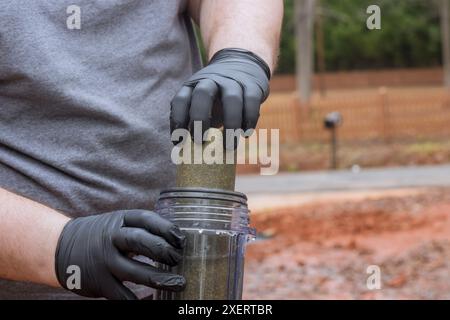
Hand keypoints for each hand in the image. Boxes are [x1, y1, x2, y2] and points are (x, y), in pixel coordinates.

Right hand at [55, 210, 185, 299]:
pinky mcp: (99, 282)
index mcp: (119, 220)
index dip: (166, 228)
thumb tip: (175, 240)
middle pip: (140, 241)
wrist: (60, 247)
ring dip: (160, 278)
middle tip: (179, 258)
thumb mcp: (117, 223)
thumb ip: (140, 229)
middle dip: (163, 250)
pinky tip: (152, 299)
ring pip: (135, 271)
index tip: (181, 239)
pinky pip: (122, 294)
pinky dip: (138, 299)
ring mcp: (104, 261)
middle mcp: (111, 238)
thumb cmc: (100, 235)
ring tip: (179, 283)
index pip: (146, 219)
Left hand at [170, 48, 270, 141]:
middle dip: (200, 120)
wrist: (242, 65)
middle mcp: (211, 80)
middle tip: (201, 142)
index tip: (179, 142)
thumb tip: (185, 153)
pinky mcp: (252, 86)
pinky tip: (246, 134)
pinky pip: (251, 102)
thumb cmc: (216, 96)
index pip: (181, 100)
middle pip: (202, 95)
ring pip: (232, 99)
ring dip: (231, 125)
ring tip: (229, 146)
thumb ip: (193, 121)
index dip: (177, 121)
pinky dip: (249, 120)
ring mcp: (232, 81)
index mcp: (193, 86)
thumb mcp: (201, 104)